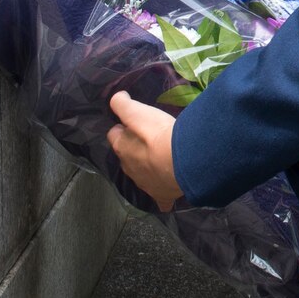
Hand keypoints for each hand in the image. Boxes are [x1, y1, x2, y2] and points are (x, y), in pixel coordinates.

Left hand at [108, 91, 182, 210]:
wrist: (183, 161)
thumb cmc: (159, 135)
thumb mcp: (138, 111)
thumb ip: (123, 104)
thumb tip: (117, 98)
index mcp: (122, 148)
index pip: (114, 135)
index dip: (123, 127)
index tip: (133, 122)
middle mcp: (129, 169)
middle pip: (127, 156)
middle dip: (134, 149)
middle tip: (151, 139)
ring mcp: (145, 184)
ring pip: (142, 175)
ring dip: (148, 168)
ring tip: (162, 159)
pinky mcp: (161, 196)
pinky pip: (160, 198)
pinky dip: (163, 195)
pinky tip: (169, 192)